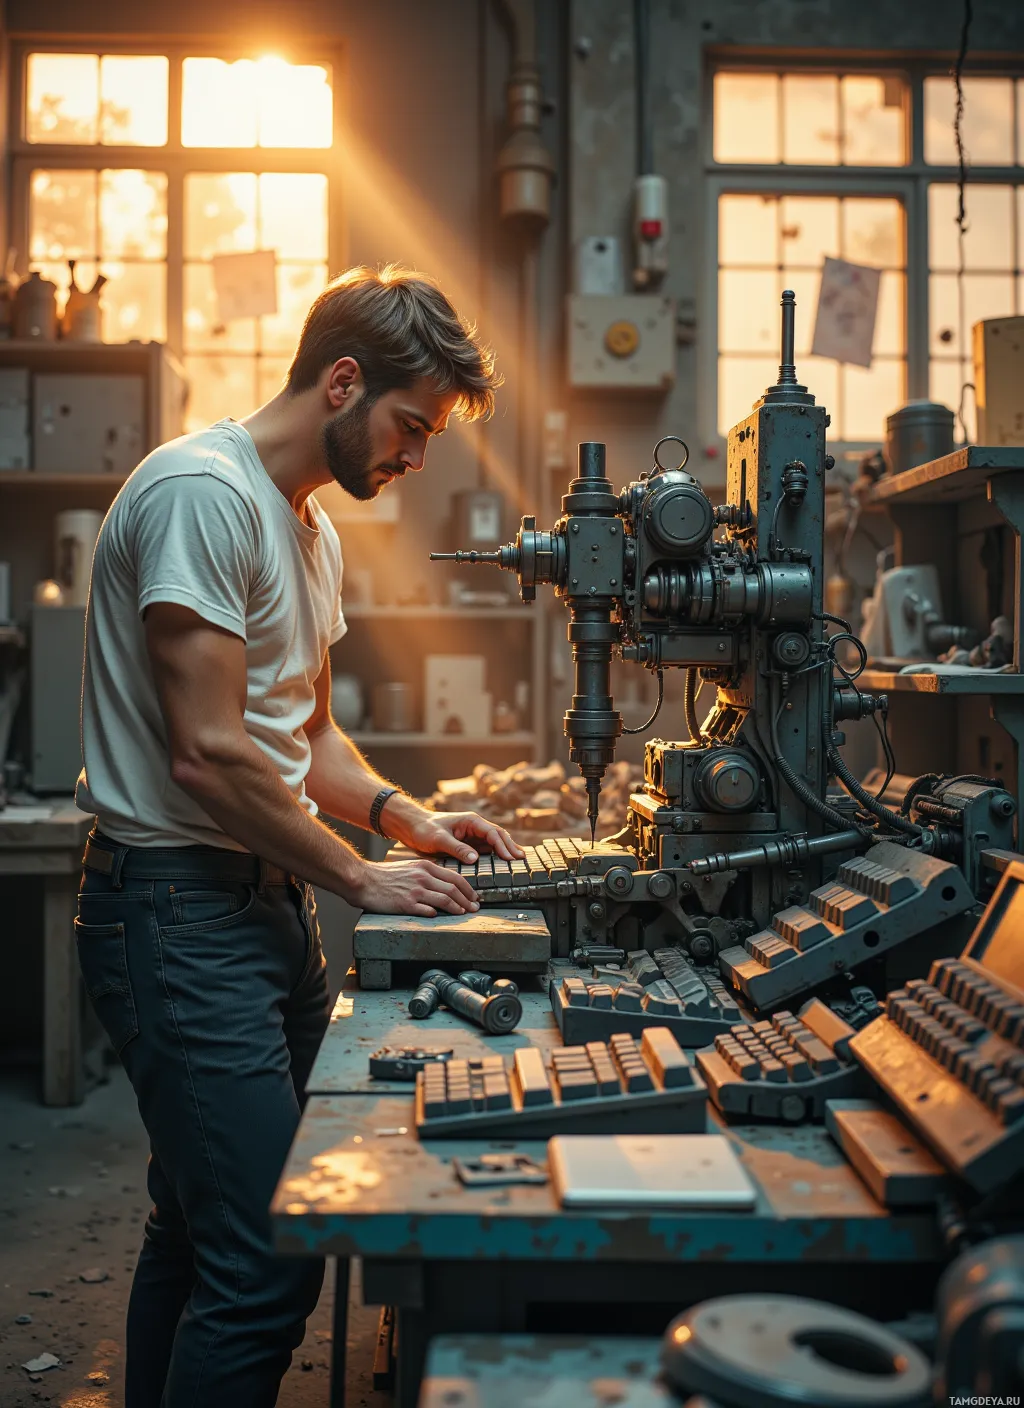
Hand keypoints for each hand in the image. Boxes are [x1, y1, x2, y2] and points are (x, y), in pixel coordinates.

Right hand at [349, 858, 480, 917]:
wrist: (363, 880)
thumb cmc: (384, 876)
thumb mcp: (409, 868)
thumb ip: (426, 874)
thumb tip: (442, 885)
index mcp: (425, 868)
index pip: (454, 877)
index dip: (468, 888)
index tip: (474, 897)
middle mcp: (423, 878)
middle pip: (454, 889)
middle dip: (468, 900)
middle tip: (475, 908)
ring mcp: (415, 891)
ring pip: (445, 899)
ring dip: (458, 908)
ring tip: (464, 914)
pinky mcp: (406, 904)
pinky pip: (428, 910)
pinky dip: (438, 914)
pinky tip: (442, 918)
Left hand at [401, 810, 525, 864]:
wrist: (412, 827)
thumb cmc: (424, 830)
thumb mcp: (439, 839)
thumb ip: (457, 848)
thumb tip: (475, 859)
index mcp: (471, 821)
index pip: (493, 833)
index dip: (503, 846)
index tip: (510, 858)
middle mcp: (475, 827)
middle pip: (499, 836)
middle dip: (511, 846)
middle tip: (522, 860)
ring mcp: (473, 836)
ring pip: (495, 843)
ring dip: (506, 850)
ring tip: (519, 861)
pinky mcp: (469, 844)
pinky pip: (487, 849)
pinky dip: (497, 855)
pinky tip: (503, 862)